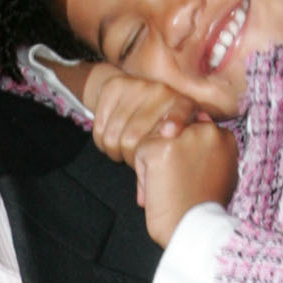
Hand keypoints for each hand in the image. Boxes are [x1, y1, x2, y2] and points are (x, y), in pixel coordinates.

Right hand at [79, 62, 210, 162]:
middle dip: (129, 158)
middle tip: (134, 159)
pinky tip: (112, 136)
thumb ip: (169, 158)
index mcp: (182, 105)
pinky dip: (101, 140)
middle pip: (133, 139)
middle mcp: (161, 91)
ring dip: (114, 151)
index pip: (178, 114)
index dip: (174, 122)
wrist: (133, 92)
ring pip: (113, 137)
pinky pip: (100, 128)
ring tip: (123, 149)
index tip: (169, 134)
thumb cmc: (157, 127)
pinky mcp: (114, 85)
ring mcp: (137, 86)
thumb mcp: (171, 141)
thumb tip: (150, 197)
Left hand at [133, 122, 239, 247]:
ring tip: (170, 188)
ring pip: (156, 138)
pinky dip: (143, 175)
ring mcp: (184, 136)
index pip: (195, 127)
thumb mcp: (218, 175)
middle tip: (180, 185)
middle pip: (175, 128)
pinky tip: (158, 191)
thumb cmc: (205, 211)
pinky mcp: (161, 147)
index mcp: (225, 136)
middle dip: (170, 154)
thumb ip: (206, 150)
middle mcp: (207, 130)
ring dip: (156, 164)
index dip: (186, 152)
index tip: (191, 176)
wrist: (195, 231)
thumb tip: (181, 124)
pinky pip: (141, 151)